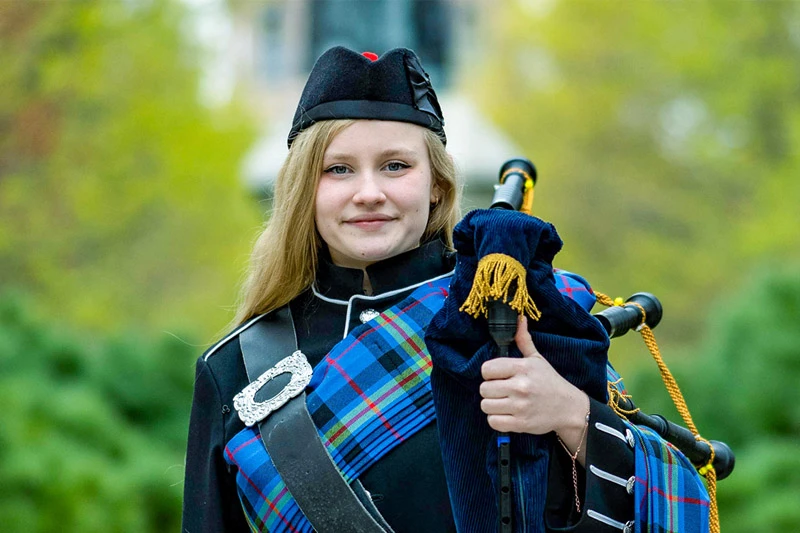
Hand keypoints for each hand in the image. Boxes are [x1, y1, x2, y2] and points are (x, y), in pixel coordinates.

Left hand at [479, 317, 589, 454]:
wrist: (569, 408)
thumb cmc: (550, 382)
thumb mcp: (537, 359)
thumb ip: (524, 340)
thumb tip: (519, 318)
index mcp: (522, 368)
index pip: (487, 369)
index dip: (489, 373)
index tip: (497, 376)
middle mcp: (520, 386)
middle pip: (484, 388)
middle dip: (490, 390)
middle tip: (502, 390)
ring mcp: (520, 406)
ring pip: (486, 405)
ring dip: (492, 405)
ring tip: (504, 402)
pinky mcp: (521, 424)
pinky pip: (493, 422)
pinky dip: (497, 420)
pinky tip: (506, 414)